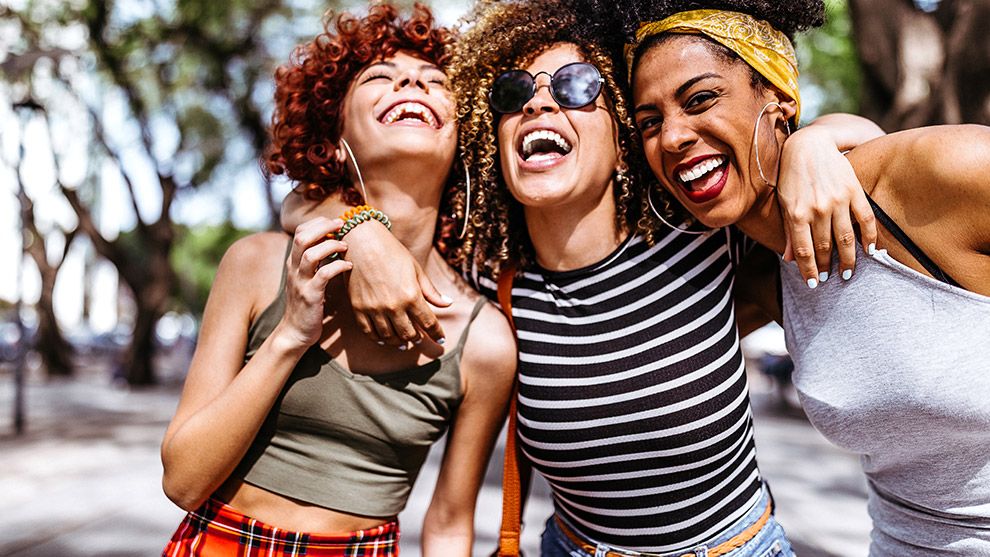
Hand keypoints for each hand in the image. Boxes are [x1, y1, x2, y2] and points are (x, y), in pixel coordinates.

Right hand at [275, 217, 350, 348]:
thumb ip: (315, 262)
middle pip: (302, 237)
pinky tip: (348, 266)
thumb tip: (334, 244)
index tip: (334, 222)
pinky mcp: (310, 296)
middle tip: (341, 224)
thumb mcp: (308, 279)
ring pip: (310, 254)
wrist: (295, 332)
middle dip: (323, 227)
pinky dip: (338, 267)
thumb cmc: (307, 304)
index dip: (317, 223)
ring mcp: (301, 282)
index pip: (299, 232)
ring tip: (345, 245)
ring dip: (331, 246)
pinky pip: (323, 275)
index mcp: (293, 262)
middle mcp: (294, 269)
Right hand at [341, 220, 451, 345]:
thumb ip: (431, 291)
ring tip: (404, 343)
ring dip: (399, 342)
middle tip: (421, 339)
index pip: (428, 323)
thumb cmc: (392, 252)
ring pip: (389, 337)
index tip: (441, 339)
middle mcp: (393, 306)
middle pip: (409, 334)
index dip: (437, 334)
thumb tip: (449, 304)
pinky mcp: (358, 308)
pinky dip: (378, 339)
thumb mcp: (416, 270)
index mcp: (411, 295)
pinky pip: (369, 332)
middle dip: (417, 339)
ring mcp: (374, 309)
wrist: (362, 242)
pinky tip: (384, 340)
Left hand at [777, 126, 877, 285]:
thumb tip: (789, 260)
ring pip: (846, 238)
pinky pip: (865, 220)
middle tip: (829, 279)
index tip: (813, 283)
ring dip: (848, 259)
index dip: (809, 270)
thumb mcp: (784, 203)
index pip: (804, 251)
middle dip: (827, 266)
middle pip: (825, 247)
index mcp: (796, 213)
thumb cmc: (791, 176)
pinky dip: (870, 237)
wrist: (809, 145)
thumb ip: (788, 231)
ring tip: (847, 273)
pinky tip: (870, 251)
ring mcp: (837, 200)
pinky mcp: (854, 191)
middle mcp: (817, 209)